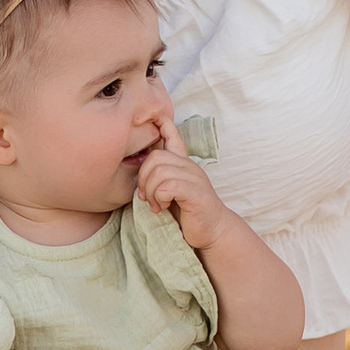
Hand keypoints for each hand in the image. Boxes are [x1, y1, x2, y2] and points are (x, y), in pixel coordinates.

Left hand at [130, 95, 222, 248]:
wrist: (212, 232)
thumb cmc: (187, 212)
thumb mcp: (170, 191)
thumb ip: (158, 178)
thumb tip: (137, 170)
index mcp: (182, 163)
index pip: (172, 134)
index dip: (161, 122)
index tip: (152, 117)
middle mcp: (189, 166)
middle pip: (155, 157)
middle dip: (144, 179)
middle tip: (147, 197)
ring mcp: (194, 177)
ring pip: (159, 172)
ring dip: (152, 192)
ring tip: (157, 205)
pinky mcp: (196, 192)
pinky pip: (168, 186)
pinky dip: (160, 198)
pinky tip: (164, 207)